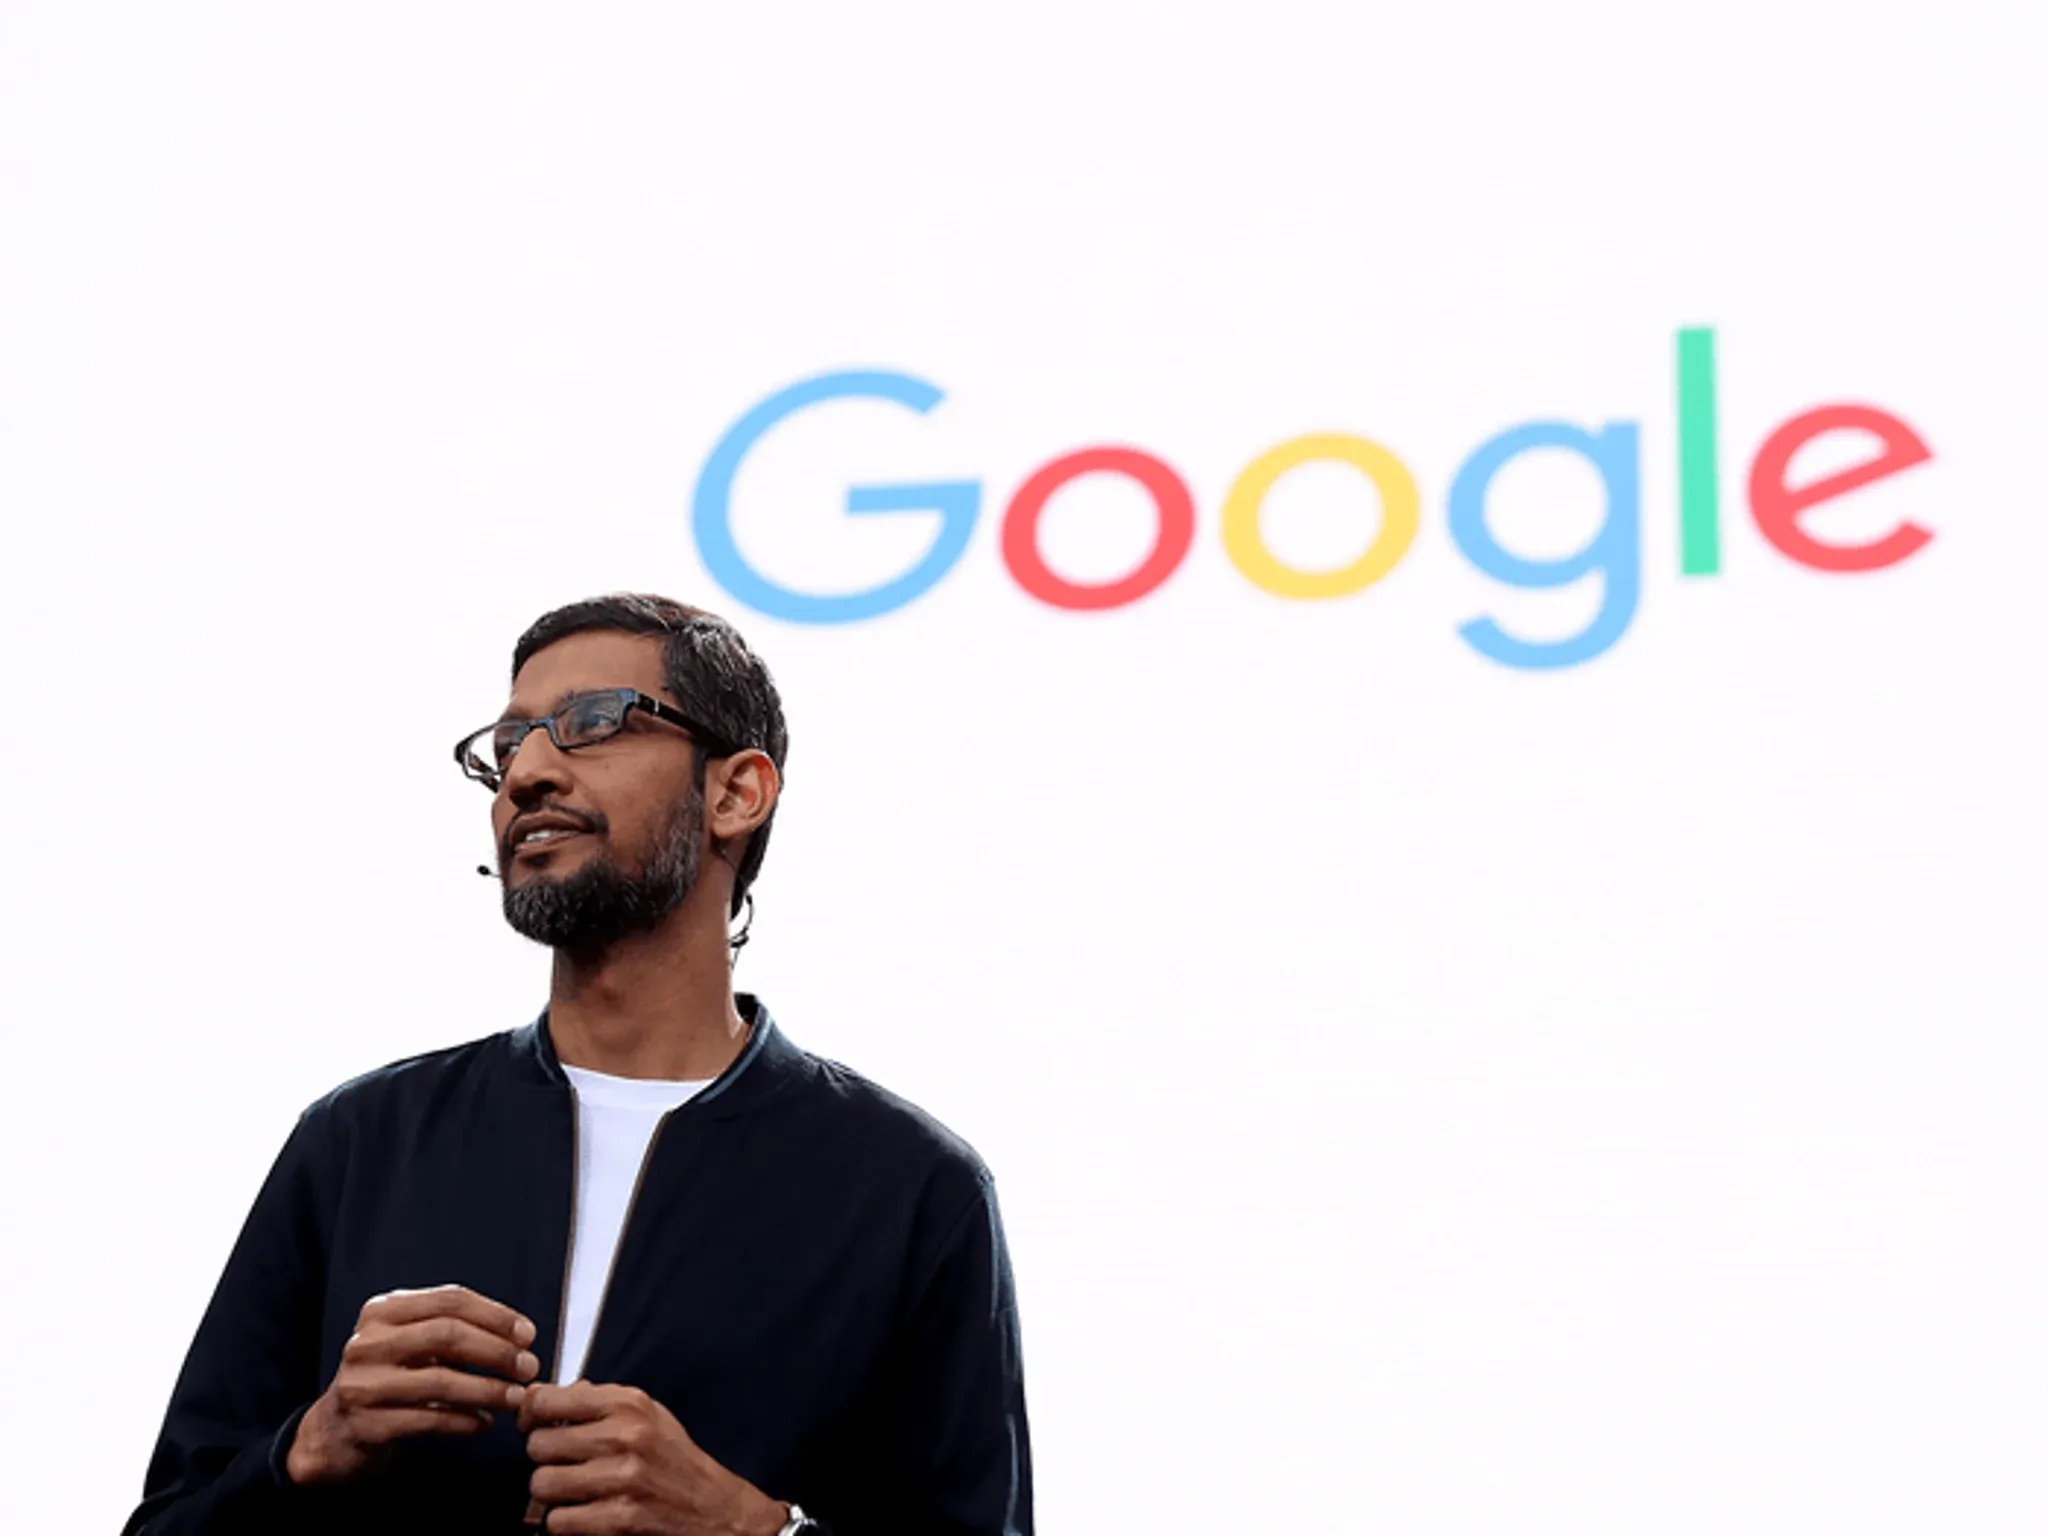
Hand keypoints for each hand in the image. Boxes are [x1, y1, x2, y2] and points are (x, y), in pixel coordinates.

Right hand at [286, 1284, 539, 1483]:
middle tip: (528, 1368)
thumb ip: (453, 1329)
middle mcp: (367, 1343)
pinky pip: (427, 1421)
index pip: (449, 1300)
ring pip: (440, 1382)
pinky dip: (463, 1421)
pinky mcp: (365, 1425)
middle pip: (447, 1335)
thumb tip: (519, 1337)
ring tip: (515, 1398)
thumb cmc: (387, 1378)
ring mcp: (362, 1385)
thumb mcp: (409, 1341)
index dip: (496, 1315)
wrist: (333, 1430)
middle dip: (496, 1351)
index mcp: (383, 1311)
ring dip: (487, 1390)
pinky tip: (483, 1423)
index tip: (527, 1334)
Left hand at [516, 1380, 787, 1534]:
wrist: (713, 1509)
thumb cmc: (673, 1460)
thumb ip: (595, 1403)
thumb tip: (537, 1397)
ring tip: (573, 1491)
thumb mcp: (645, 1415)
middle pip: (539, 1445)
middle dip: (544, 1458)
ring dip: (552, 1494)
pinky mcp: (618, 1519)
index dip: (532, 1413)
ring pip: (542, 1484)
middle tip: (563, 1464)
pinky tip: (586, 1514)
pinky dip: (565, 1522)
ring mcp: (622, 1479)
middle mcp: (625, 1436)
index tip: (534, 1423)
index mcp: (629, 1404)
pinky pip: (558, 1521)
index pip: (549, 1399)